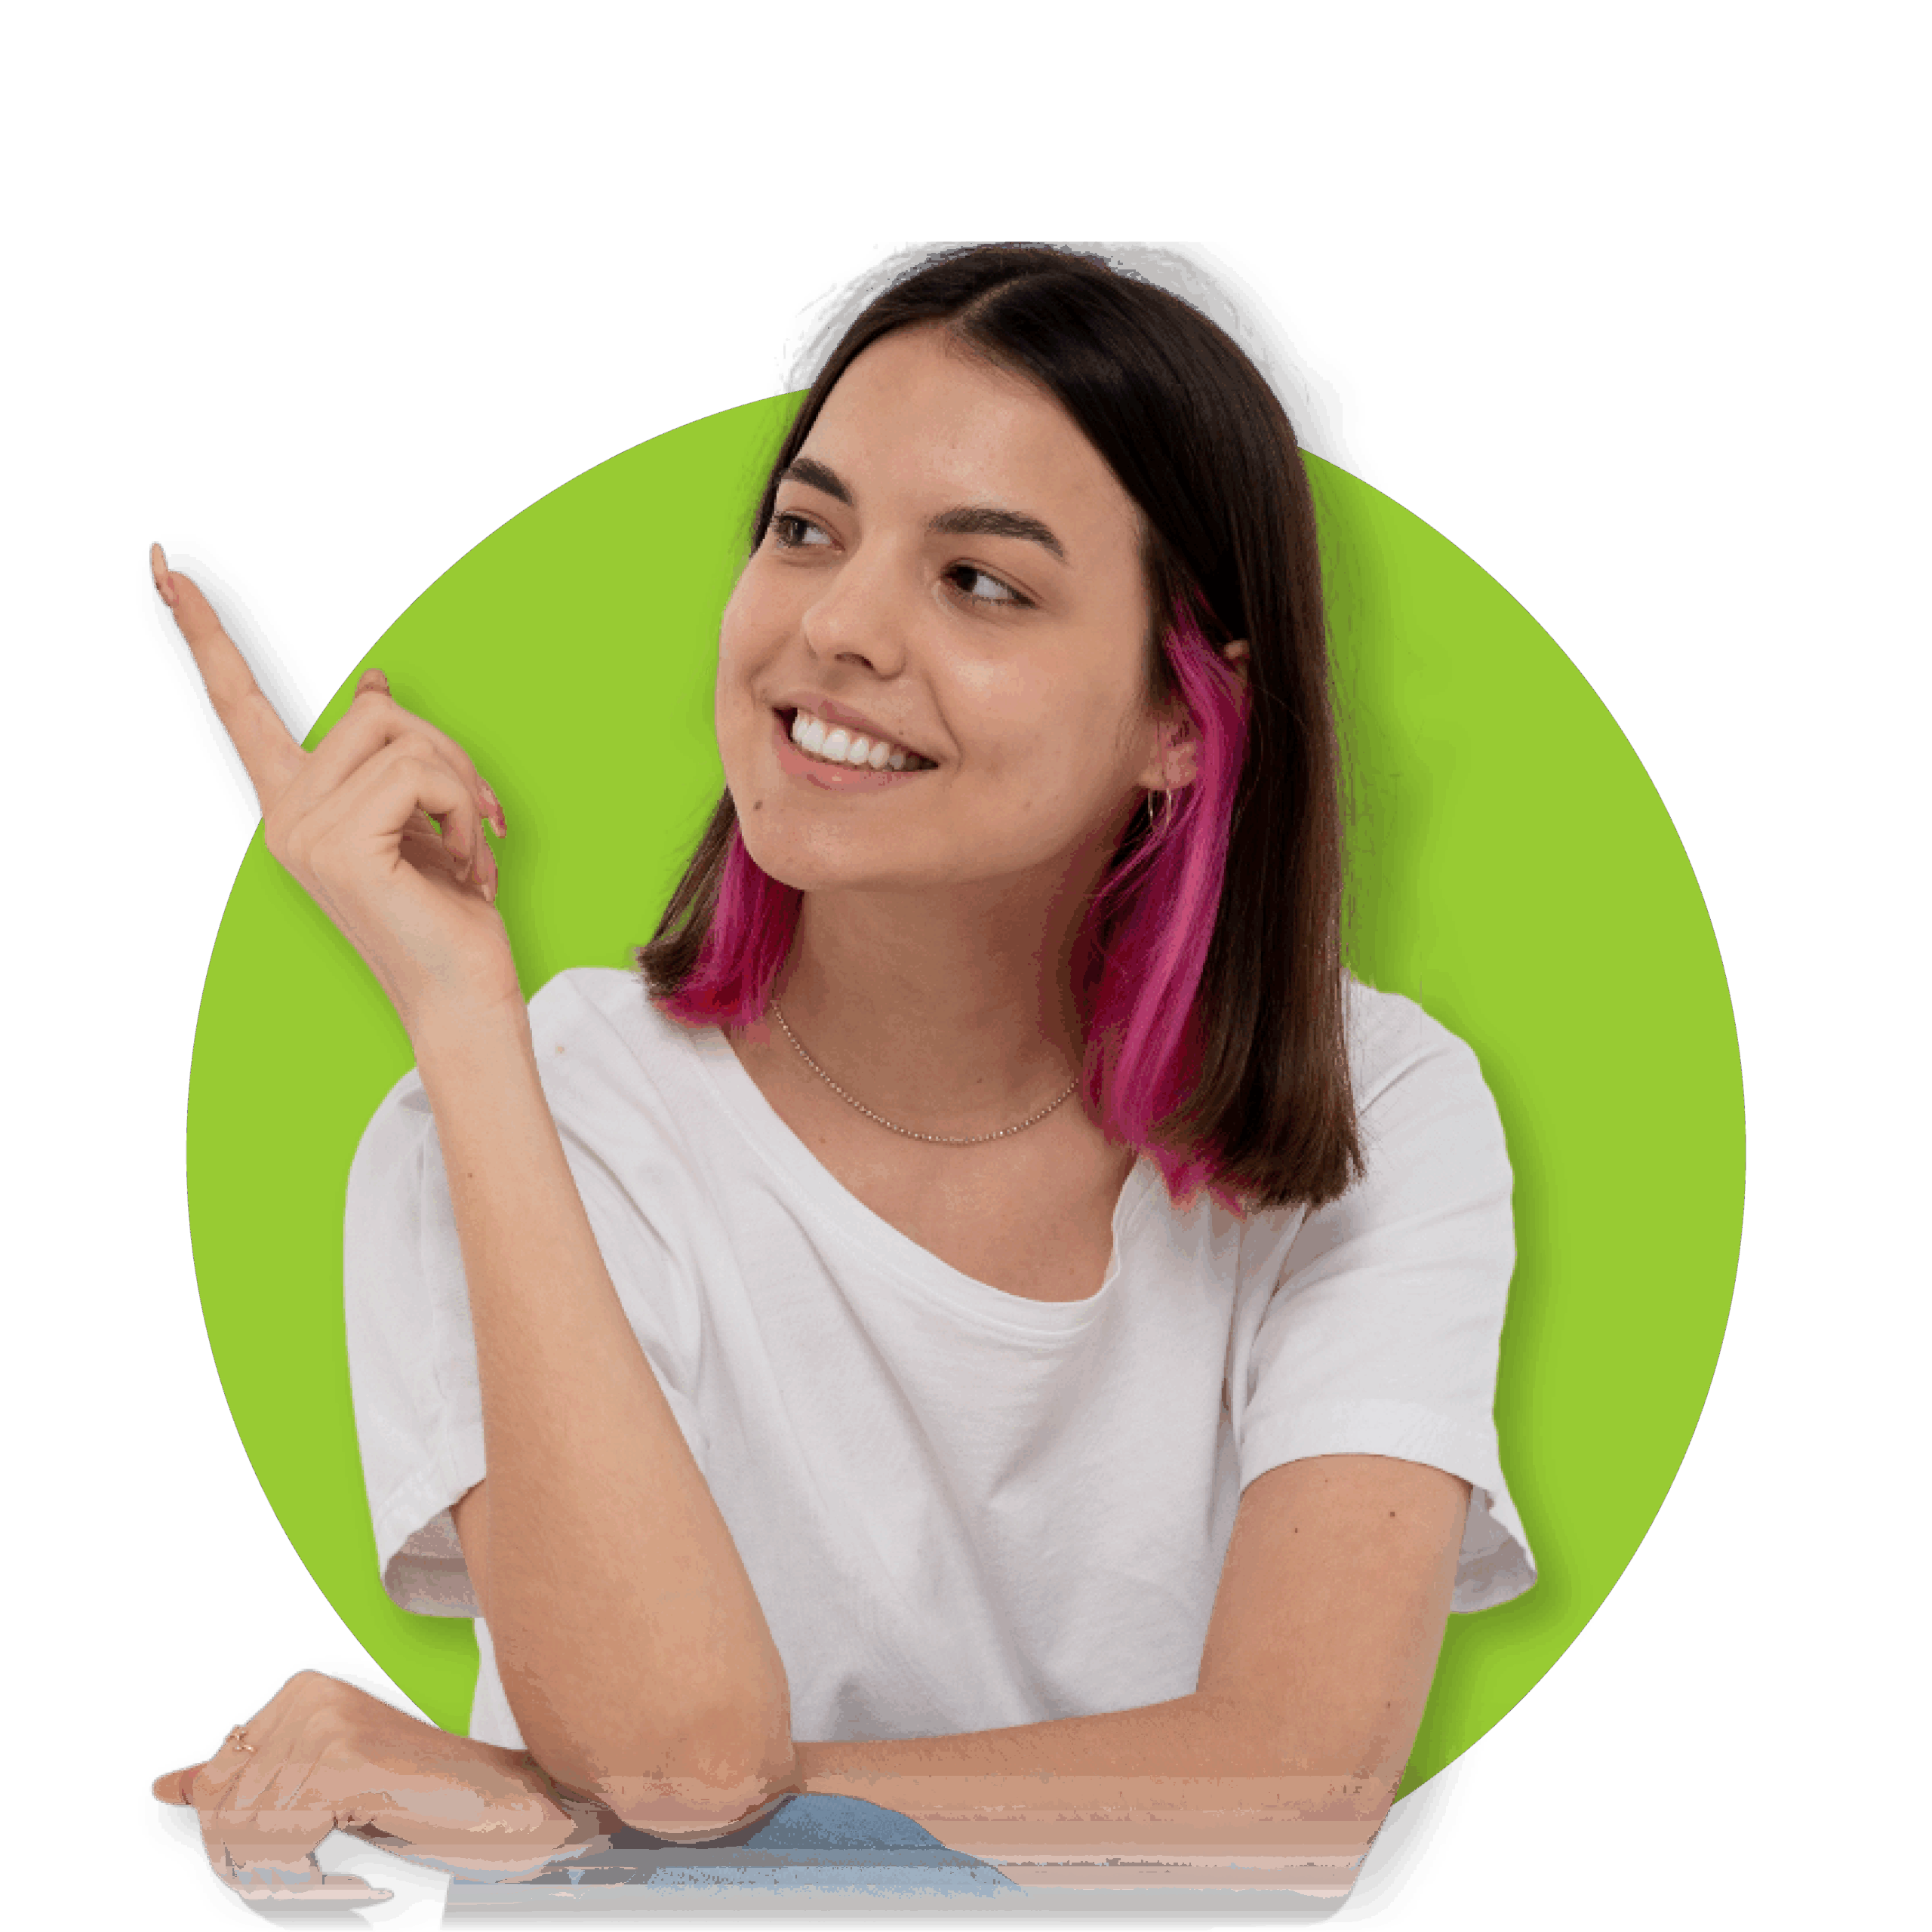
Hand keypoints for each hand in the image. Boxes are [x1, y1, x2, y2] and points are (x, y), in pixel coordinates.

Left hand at [152, 1671, 625, 1901]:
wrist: (508, 1807)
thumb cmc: (425, 1804)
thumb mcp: (324, 1791)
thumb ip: (250, 1783)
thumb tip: (170, 1783)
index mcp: (299, 1694)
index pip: (213, 1792)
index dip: (244, 1852)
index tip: (302, 1866)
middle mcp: (306, 1697)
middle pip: (220, 1819)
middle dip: (263, 1873)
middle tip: (327, 1882)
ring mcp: (323, 1725)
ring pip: (243, 1840)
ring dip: (290, 1884)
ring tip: (346, 1877)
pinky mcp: (341, 1762)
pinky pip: (274, 1848)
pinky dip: (309, 1882)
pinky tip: (358, 1875)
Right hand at [154, 544, 520, 1044]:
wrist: (462, 991)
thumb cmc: (448, 912)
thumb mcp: (420, 816)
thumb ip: (389, 755)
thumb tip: (376, 682)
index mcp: (295, 801)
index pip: (238, 704)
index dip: (205, 635)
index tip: (165, 568)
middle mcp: (283, 812)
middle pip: (372, 708)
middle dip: (448, 750)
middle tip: (482, 815)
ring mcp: (302, 829)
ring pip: (400, 732)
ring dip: (462, 784)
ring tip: (474, 846)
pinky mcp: (337, 844)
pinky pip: (418, 772)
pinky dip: (464, 810)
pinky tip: (469, 865)